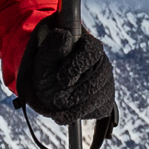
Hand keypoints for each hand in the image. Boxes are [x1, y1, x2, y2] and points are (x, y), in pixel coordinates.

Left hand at [18, 13, 116, 148]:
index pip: (92, 50)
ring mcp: (106, 82)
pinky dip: (80, 114)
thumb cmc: (46, 69)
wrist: (45, 90)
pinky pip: (100, 109)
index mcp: (88, 45)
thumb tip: (65, 35)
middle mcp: (101, 63)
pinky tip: (66, 114)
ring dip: (77, 105)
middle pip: (100, 76)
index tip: (61, 78)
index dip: (78, 65)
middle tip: (56, 98)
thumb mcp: (43, 58)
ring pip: (100, 95)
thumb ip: (52, 46)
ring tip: (58, 106)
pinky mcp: (105, 100)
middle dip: (77, 92)